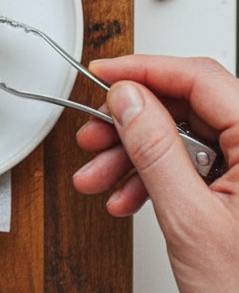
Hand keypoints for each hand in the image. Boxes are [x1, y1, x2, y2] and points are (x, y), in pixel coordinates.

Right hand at [73, 55, 238, 292]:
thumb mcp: (191, 220)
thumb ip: (156, 151)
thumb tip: (128, 100)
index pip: (199, 80)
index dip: (144, 71)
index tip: (103, 74)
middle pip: (187, 106)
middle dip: (132, 123)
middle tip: (93, 134)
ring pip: (183, 136)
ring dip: (135, 155)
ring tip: (98, 177)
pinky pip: (191, 164)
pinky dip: (155, 177)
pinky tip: (128, 198)